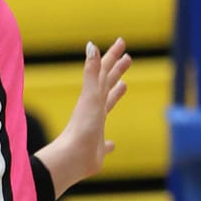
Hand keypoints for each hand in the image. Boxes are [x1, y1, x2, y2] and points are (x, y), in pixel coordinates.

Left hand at [40, 39, 132, 194]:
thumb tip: (91, 45)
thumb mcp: (90, 97)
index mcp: (93, 97)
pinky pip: (106, 142)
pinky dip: (110, 142)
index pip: (104, 71)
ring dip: (115, 95)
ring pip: (107, 106)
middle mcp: (94, 109)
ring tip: (123, 85)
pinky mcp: (97, 148)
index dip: (113, 56)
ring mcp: (95, 127)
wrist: (72, 158)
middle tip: (128, 58)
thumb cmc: (82, 127)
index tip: (122, 42)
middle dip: (117, 70)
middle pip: (107, 84)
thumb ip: (92, 72)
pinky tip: (113, 144)